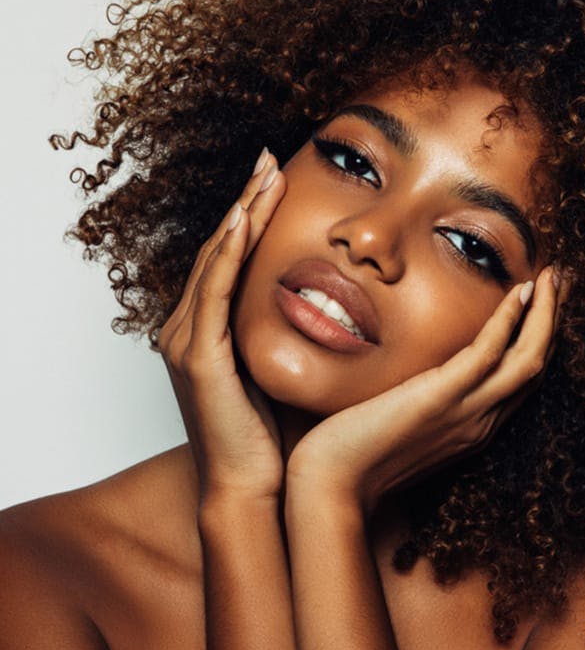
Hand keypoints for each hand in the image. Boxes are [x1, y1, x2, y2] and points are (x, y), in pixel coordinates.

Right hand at [158, 148, 286, 502]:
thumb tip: (332, 306)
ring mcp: (187, 342)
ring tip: (265, 175)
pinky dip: (229, 253)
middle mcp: (187, 331)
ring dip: (241, 213)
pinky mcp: (198, 356)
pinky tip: (245, 219)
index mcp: (206, 333)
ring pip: (216, 261)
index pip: (229, 261)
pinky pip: (214, 292)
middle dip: (247, 202)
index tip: (276, 181)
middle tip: (270, 160)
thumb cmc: (268, 438)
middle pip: (221, 250)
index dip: (251, 217)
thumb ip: (287, 335)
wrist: (250, 489)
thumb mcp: (279, 371)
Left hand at [287, 266, 565, 514]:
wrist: (333, 486)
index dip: (540, 339)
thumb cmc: (356, 455)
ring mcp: (465, 414)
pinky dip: (509, 322)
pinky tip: (519, 293)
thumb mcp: (403, 426)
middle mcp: (480, 423)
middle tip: (563, 278)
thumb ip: (424, 404)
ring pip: (527, 360)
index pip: (521, 380)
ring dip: (546, 314)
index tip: (547, 302)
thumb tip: (420, 376)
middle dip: (554, 319)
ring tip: (553, 276)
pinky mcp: (440, 399)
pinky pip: (487, 355)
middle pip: (536, 366)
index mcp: (473, 428)